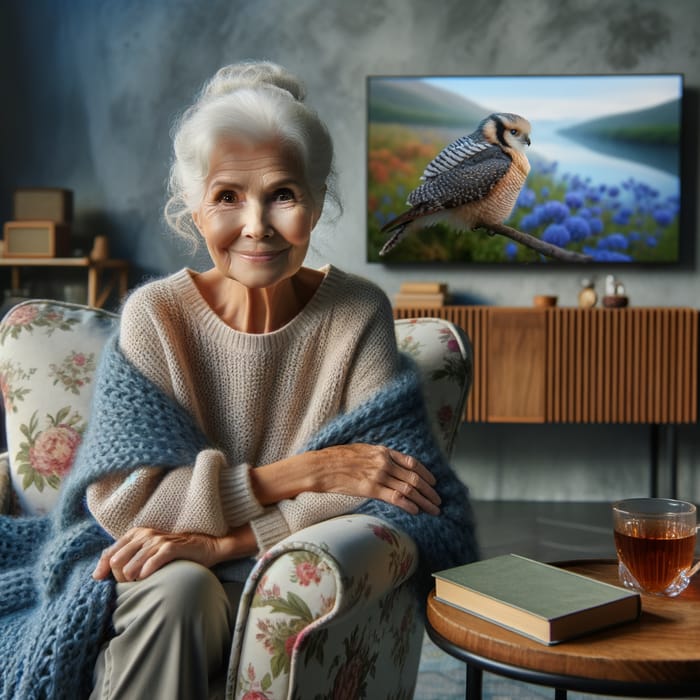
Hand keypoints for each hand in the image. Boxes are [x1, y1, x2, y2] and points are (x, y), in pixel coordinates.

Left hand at [92, 527, 220, 581]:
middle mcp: (145, 535)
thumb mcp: (146, 552)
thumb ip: (124, 558)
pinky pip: (153, 561)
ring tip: (139, 584)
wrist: (204, 548)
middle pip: (118, 560)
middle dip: (119, 577)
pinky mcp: (172, 547)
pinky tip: (146, 578)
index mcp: (136, 534)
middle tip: (131, 584)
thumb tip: (96, 574)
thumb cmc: (172, 553)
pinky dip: (147, 571)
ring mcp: (158, 540)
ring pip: (132, 564)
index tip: (100, 580)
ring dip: (132, 578)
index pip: (110, 552)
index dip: (103, 568)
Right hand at [312, 443, 440, 515]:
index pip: (412, 462)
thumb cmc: (337, 458)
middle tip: (438, 500)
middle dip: (429, 490)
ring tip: (433, 509)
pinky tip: (416, 511)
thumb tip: (389, 465)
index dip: (426, 473)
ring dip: (424, 500)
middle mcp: (384, 462)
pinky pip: (395, 497)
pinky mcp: (371, 489)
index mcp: (383, 451)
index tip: (434, 482)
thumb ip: (377, 456)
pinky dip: (409, 504)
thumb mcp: (362, 450)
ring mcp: (379, 475)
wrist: (321, 466)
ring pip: (409, 489)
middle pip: (415, 477)